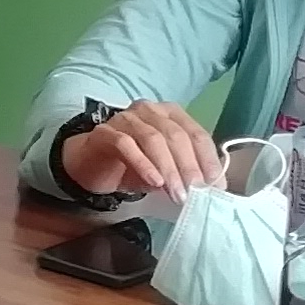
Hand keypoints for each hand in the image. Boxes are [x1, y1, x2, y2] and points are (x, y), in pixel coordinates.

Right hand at [57, 99, 218, 201]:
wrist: (89, 165)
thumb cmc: (132, 166)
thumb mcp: (165, 169)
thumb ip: (184, 172)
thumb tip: (211, 189)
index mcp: (170, 114)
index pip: (196, 134)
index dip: (208, 160)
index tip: (215, 186)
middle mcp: (149, 110)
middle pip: (176, 135)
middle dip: (189, 166)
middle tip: (195, 193)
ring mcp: (125, 118)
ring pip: (153, 139)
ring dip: (168, 169)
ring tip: (176, 194)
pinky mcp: (104, 132)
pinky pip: (126, 145)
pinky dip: (143, 164)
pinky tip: (153, 182)